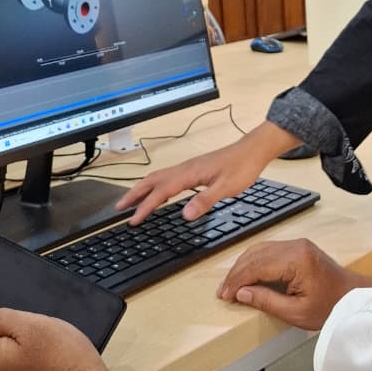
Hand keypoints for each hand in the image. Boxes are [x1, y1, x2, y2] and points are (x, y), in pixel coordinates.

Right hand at [116, 121, 301, 224]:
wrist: (253, 150)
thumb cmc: (242, 167)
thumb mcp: (226, 188)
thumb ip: (205, 201)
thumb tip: (185, 214)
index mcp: (189, 173)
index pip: (161, 192)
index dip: (145, 207)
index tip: (133, 220)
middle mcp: (185, 168)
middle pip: (152, 181)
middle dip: (134, 194)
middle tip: (119, 208)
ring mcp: (188, 167)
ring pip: (158, 177)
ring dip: (143, 189)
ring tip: (131, 201)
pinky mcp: (194, 169)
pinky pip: (168, 177)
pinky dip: (156, 186)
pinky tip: (159, 194)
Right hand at [216, 239, 371, 330]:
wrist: (353, 297)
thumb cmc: (329, 307)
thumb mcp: (296, 312)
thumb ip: (266, 301)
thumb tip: (241, 293)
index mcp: (296, 260)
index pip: (256, 266)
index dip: (237, 281)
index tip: (225, 295)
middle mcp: (295, 246)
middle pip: (255, 255)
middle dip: (236, 273)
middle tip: (223, 292)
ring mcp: (297, 244)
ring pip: (259, 250)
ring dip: (242, 266)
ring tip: (231, 286)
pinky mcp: (298, 247)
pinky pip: (268, 250)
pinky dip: (254, 262)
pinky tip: (246, 276)